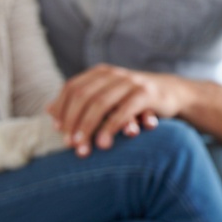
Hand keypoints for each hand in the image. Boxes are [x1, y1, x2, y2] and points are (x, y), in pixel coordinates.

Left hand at [48, 65, 184, 155]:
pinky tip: (103, 143)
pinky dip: (110, 128)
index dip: (62, 108)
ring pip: (101, 103)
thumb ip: (80, 101)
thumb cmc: (134, 98)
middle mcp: (113, 74)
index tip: (57, 131)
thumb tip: (47, 109)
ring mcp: (130, 82)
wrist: (174, 93)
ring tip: (82, 148)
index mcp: (100, 73)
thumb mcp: (106, 95)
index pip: (72, 87)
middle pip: (83, 96)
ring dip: (88, 127)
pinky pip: (123, 110)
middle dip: (73, 121)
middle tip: (68, 144)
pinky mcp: (146, 94)